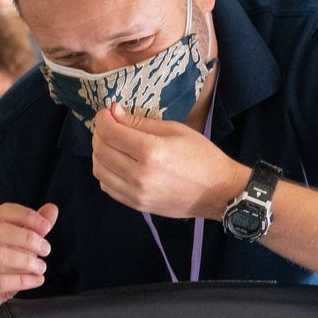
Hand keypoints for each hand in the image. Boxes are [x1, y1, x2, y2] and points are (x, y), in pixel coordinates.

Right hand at [0, 202, 58, 317]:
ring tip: (41, 267)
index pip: (2, 212)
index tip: (46, 227)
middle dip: (27, 238)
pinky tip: (36, 281)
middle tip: (46, 250)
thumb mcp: (20, 249)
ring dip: (25, 260)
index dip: (26, 217)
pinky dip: (21, 280)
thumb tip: (52, 209)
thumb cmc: (0, 274)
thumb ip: (33, 229)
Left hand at [91, 104, 246, 219]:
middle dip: (99, 134)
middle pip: (100, 151)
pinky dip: (105, 172)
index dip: (102, 119)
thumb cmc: (201, 156)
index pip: (110, 133)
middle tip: (108, 126)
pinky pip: (107, 186)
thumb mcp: (174, 130)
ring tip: (111, 144)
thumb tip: (114, 112)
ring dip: (99, 153)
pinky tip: (116, 163)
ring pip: (99, 170)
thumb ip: (140, 122)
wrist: (218, 191)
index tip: (106, 113)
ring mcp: (136, 193)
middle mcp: (139, 175)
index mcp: (151, 152)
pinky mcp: (136, 205)